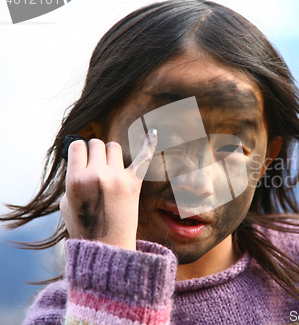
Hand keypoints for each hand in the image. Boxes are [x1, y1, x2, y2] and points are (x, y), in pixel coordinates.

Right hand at [60, 129, 156, 250]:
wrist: (107, 247)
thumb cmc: (85, 226)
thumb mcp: (66, 202)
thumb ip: (73, 178)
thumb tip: (81, 159)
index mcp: (75, 179)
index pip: (78, 146)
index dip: (80, 152)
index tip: (83, 161)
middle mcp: (96, 175)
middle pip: (97, 144)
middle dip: (96, 153)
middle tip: (98, 168)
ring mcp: (117, 178)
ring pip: (114, 146)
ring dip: (111, 153)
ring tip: (111, 168)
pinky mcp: (134, 183)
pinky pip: (143, 157)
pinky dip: (149, 143)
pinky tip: (153, 131)